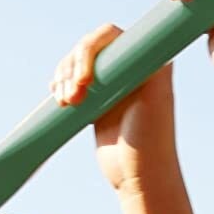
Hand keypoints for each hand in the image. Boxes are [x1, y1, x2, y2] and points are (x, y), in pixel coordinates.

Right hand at [50, 22, 175, 194]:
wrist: (139, 177)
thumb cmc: (151, 140)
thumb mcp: (155, 98)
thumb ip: (150, 65)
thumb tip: (146, 36)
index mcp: (147, 61)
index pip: (109, 36)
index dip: (89, 51)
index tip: (83, 81)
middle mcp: (129, 68)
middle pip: (89, 47)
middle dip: (73, 68)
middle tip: (72, 99)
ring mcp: (111, 85)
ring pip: (77, 64)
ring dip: (64, 77)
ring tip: (66, 102)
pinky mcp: (97, 101)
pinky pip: (72, 82)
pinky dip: (61, 84)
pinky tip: (57, 95)